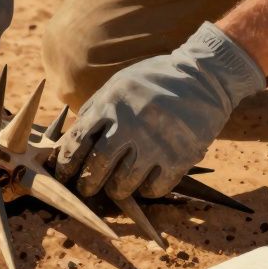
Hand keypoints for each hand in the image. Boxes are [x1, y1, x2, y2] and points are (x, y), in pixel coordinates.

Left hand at [55, 23, 265, 198]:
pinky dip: (146, 190)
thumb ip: (95, 111)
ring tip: (117, 186)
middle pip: (97, 167)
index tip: (63, 175)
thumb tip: (69, 143)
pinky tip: (146, 182)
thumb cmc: (153, 83)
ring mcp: (156, 143)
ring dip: (116, 189)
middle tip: (86, 189)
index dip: (66, 164)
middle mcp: (131, 124)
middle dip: (87, 183)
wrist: (204, 78)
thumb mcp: (119, 85)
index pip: (77, 142)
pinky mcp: (180, 158)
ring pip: (123, 184)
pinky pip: (153, 189)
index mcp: (111, 104)